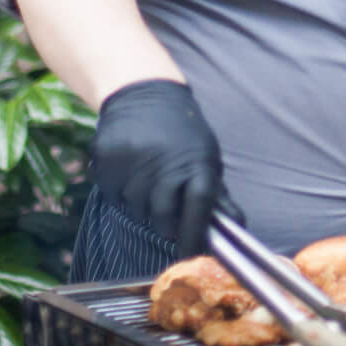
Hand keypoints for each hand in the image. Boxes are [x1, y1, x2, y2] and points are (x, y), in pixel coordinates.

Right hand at [90, 80, 229, 255]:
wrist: (142, 92)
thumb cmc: (181, 132)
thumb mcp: (205, 155)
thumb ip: (216, 194)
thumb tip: (237, 227)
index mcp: (196, 162)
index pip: (199, 207)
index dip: (195, 234)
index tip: (190, 253)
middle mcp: (164, 163)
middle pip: (164, 218)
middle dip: (166, 226)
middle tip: (166, 217)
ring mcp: (133, 162)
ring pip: (136, 210)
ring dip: (143, 207)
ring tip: (147, 182)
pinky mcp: (107, 160)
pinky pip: (114, 196)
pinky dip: (121, 194)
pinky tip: (129, 174)